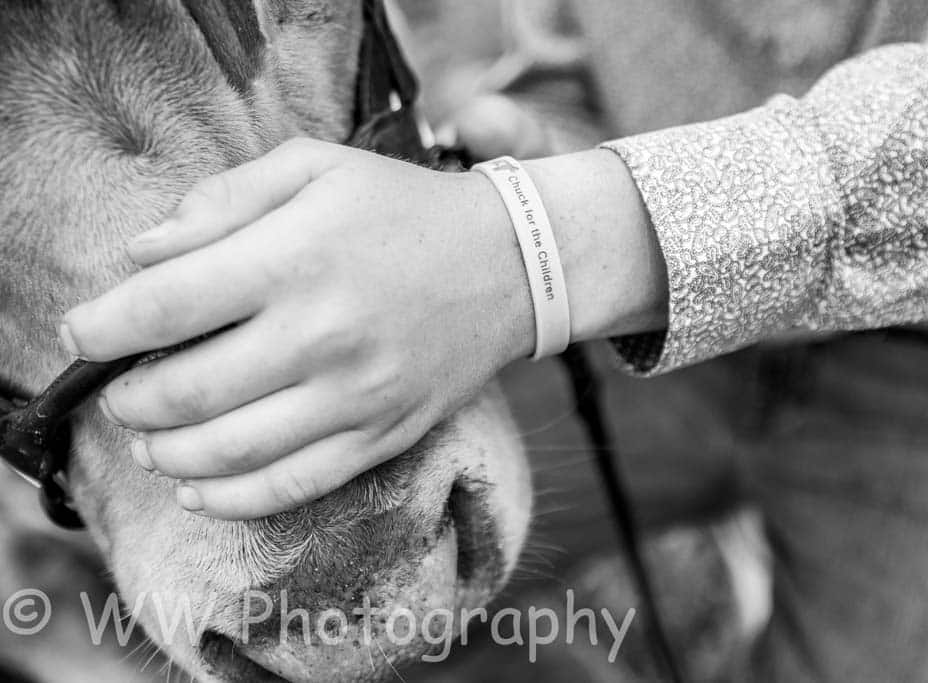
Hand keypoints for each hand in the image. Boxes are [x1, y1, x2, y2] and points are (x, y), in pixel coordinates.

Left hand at [60, 139, 531, 518]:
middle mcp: (322, 334)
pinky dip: (230, 500)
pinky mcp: (381, 436)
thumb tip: (143, 252)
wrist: (508, 264)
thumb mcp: (317, 168)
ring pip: (230, 452)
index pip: (164, 306)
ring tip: (147, 439)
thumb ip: (224, 199)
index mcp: (297, 257)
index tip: (81, 334)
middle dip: (128, 397)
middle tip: (118, 387)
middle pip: (185, 391)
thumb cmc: (404, 210)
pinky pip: (293, 487)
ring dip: (165, 453)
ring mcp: (355, 396)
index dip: (101, 327)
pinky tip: (196, 489)